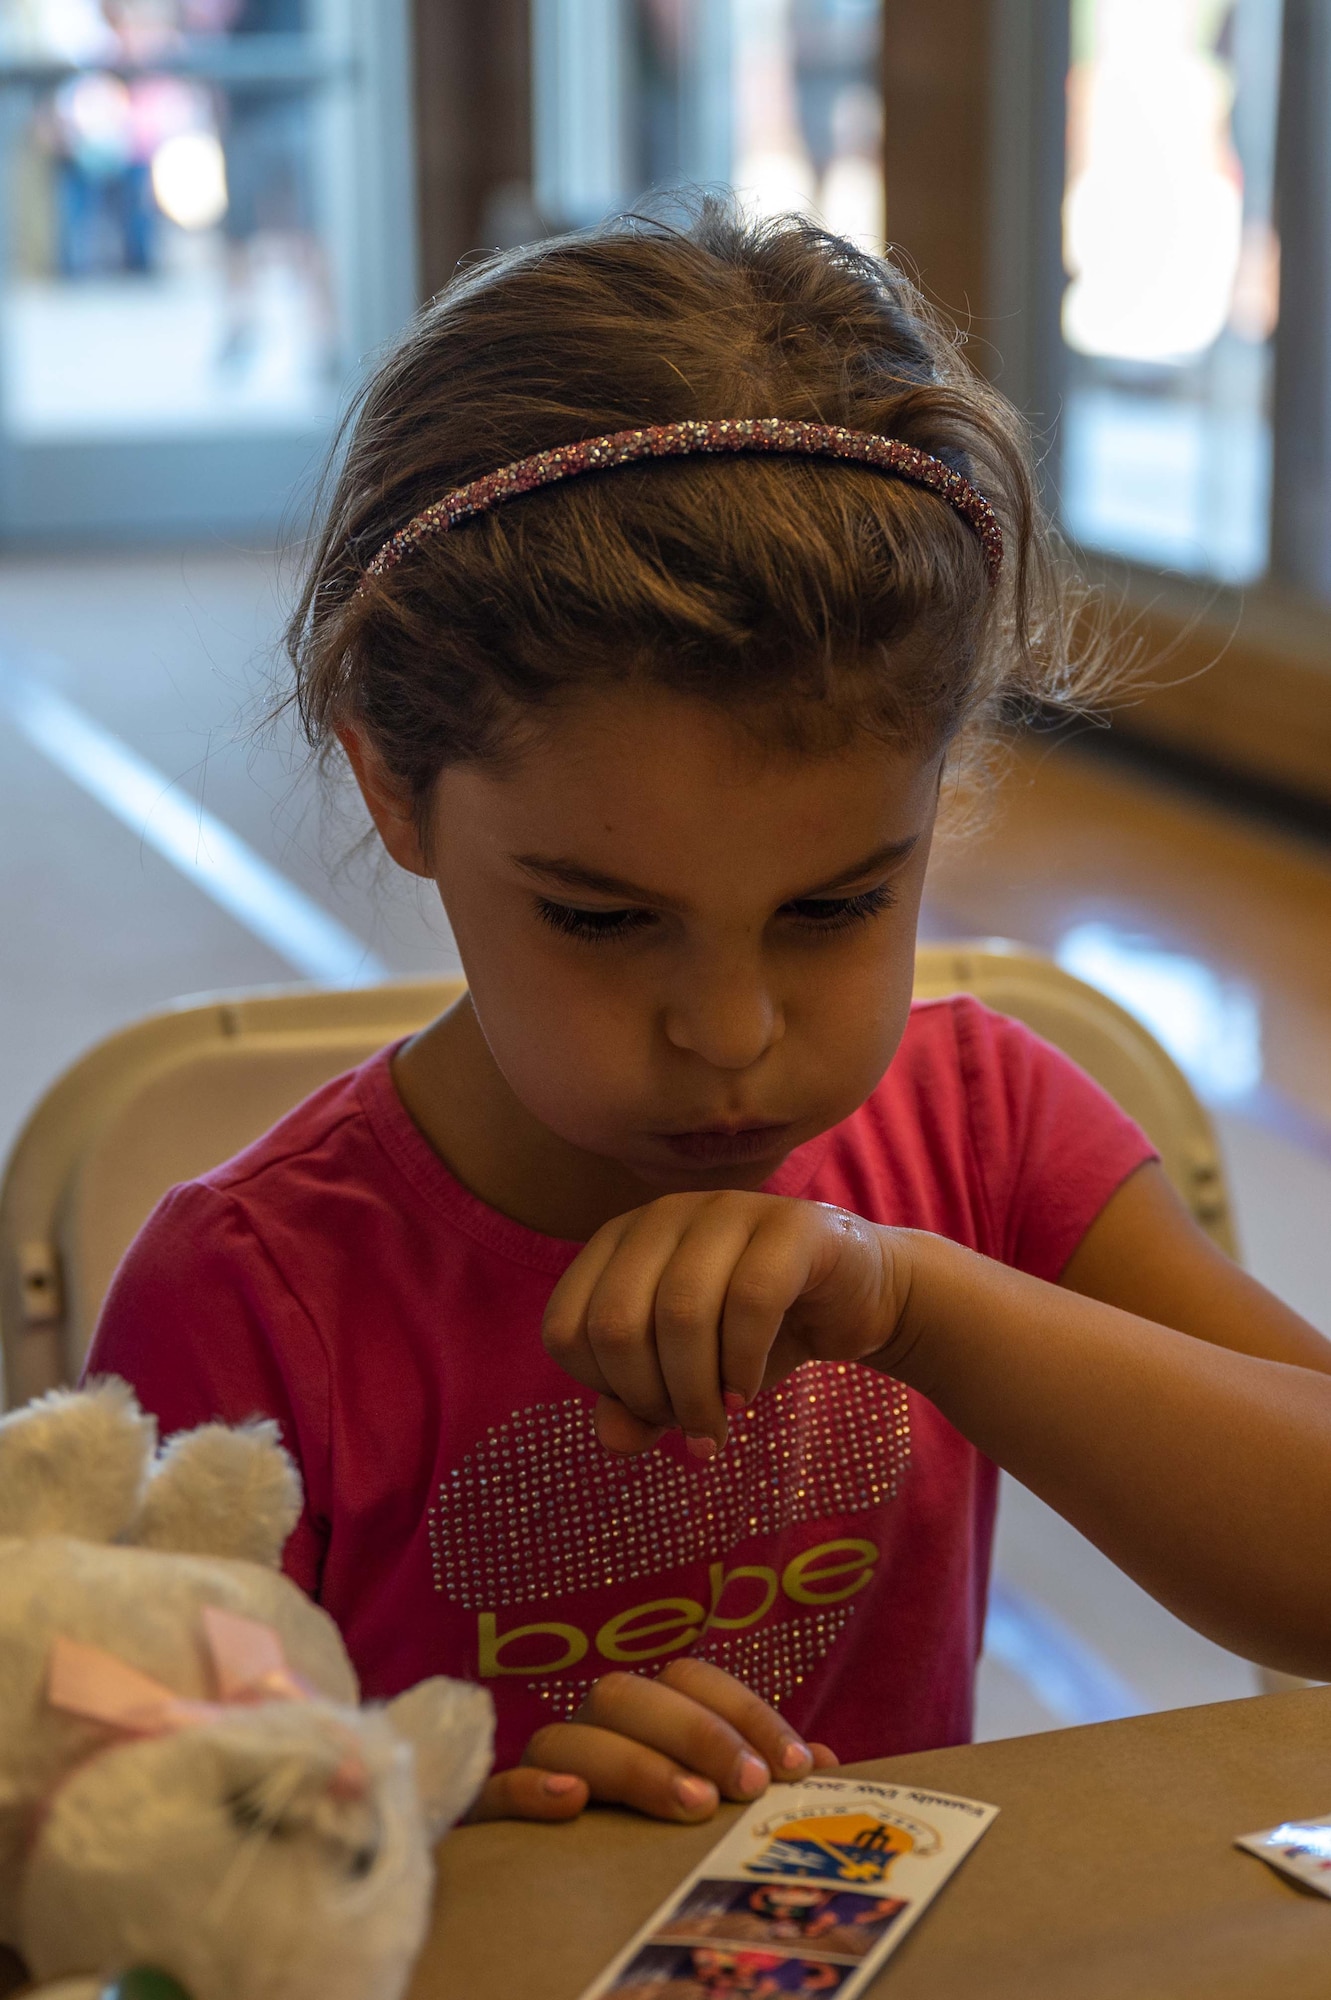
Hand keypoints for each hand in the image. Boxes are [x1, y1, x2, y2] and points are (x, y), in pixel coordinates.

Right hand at [464, 1657, 837, 1823]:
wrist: (563, 1926)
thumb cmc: (656, 1852)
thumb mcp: (717, 1818)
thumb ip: (761, 1784)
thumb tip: (831, 1768)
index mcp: (646, 1720)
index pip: (690, 1676)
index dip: (745, 1711)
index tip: (797, 1765)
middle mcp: (591, 1731)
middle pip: (626, 1694)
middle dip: (695, 1732)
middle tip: (747, 1787)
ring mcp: (540, 1770)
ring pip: (567, 1734)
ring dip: (633, 1763)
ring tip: (690, 1807)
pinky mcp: (493, 1822)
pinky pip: (497, 1791)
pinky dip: (531, 1788)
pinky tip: (572, 1802)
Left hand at [543, 1191, 911, 1455]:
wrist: (852, 1299)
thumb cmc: (752, 1335)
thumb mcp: (685, 1379)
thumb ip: (637, 1407)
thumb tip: (612, 1438)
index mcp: (618, 1243)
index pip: (565, 1327)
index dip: (601, 1388)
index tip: (651, 1410)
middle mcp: (661, 1216)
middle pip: (615, 1323)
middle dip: (648, 1397)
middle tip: (691, 1427)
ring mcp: (725, 1211)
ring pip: (680, 1313)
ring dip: (697, 1392)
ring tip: (721, 1420)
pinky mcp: (789, 1225)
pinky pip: (750, 1302)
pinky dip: (743, 1366)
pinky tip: (748, 1392)